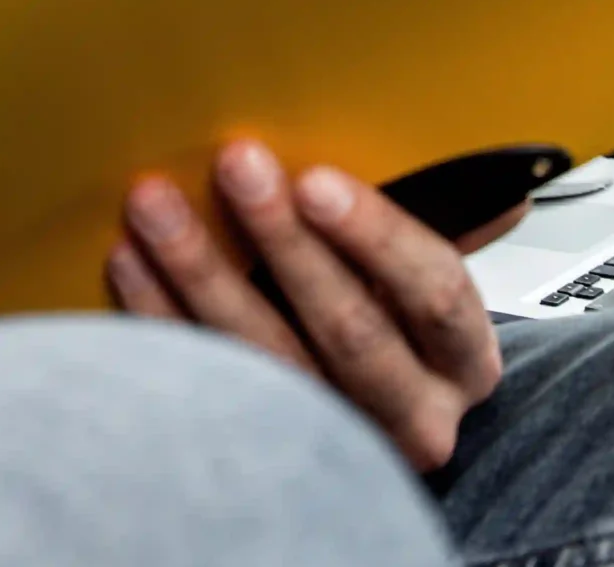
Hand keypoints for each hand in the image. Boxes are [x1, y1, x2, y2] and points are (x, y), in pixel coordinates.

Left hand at [105, 140, 522, 469]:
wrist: (377, 423)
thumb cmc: (398, 329)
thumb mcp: (424, 280)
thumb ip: (440, 222)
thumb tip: (482, 163)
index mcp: (462, 356)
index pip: (433, 293)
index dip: (374, 235)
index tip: (316, 182)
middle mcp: (413, 411)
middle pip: (349, 330)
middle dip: (283, 240)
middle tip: (236, 167)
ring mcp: (339, 441)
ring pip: (267, 360)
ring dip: (202, 274)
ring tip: (155, 209)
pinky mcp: (266, 450)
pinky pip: (206, 384)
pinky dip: (161, 320)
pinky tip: (131, 264)